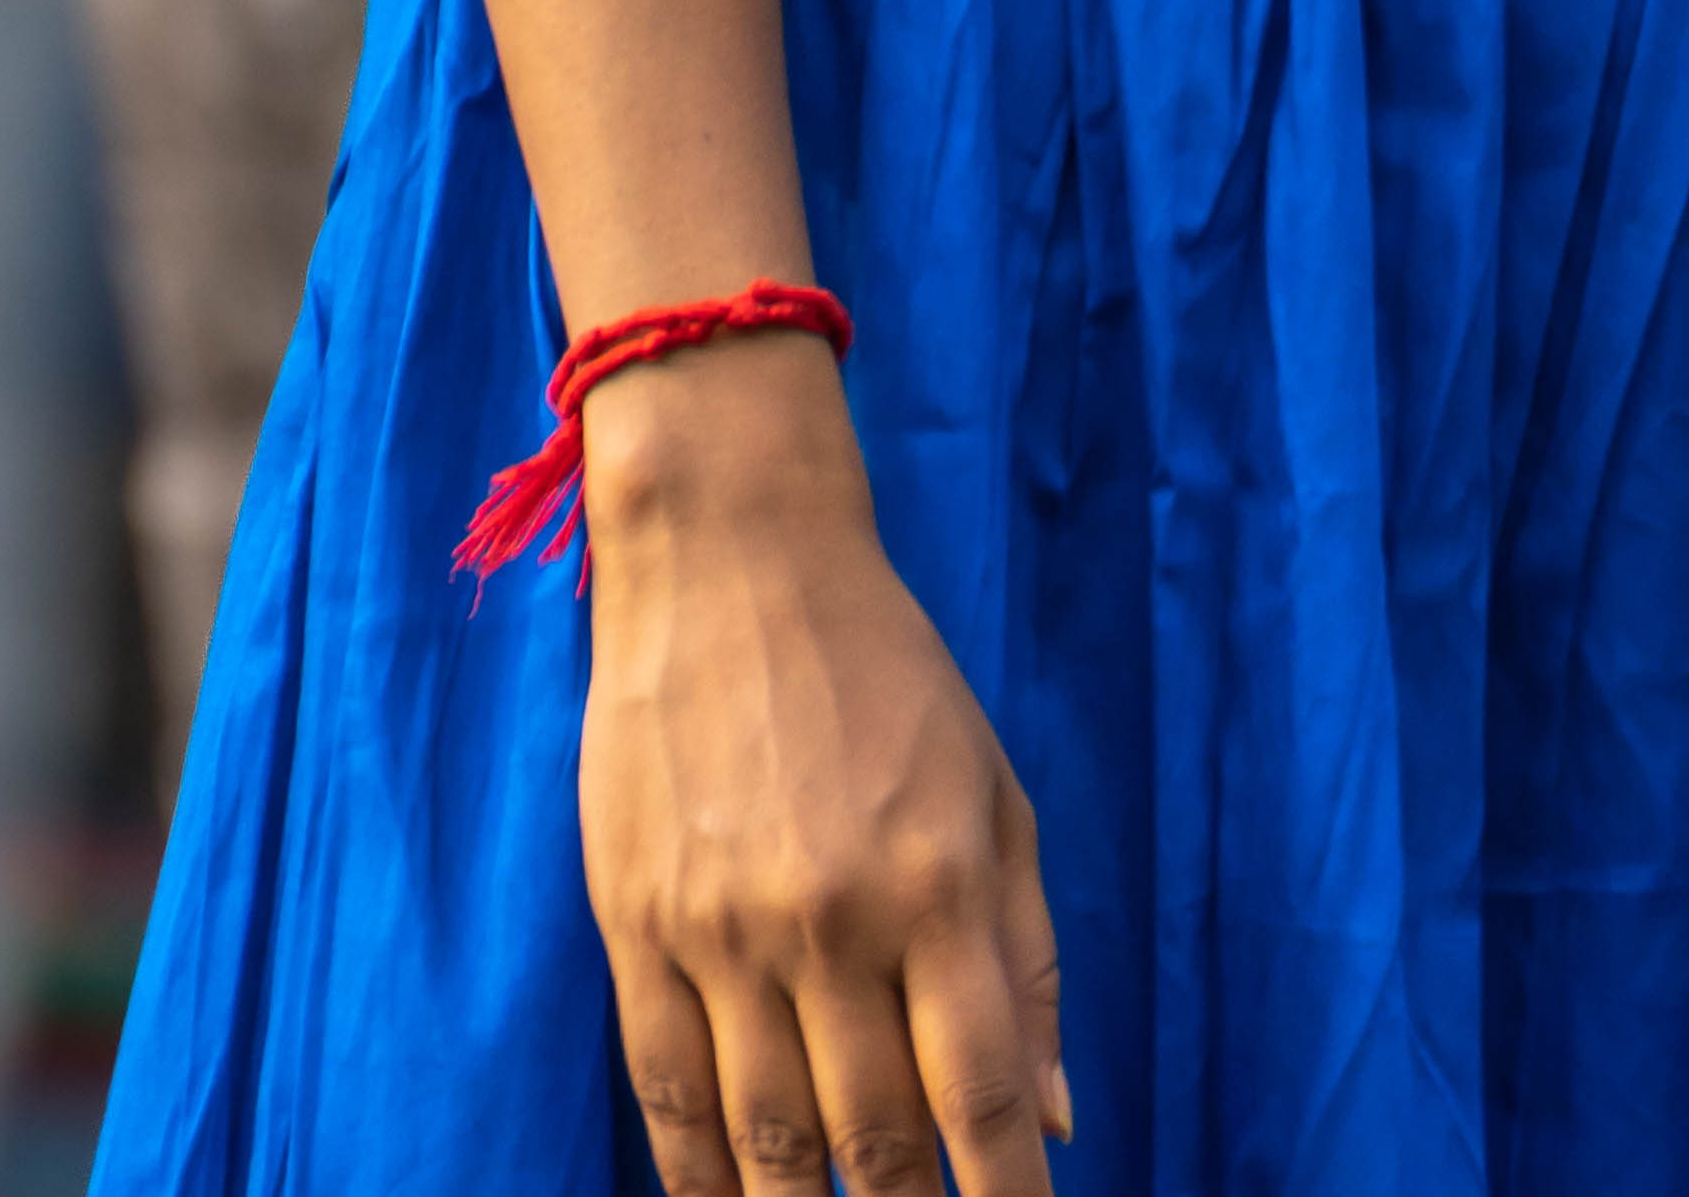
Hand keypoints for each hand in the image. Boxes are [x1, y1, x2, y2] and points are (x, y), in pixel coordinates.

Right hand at [580, 333, 1066, 1187]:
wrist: (729, 553)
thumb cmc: (884, 670)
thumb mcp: (992, 790)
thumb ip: (1027, 958)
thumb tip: (1052, 1122)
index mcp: (937, 885)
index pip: (983, 1096)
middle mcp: (834, 919)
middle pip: (876, 1139)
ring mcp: (725, 927)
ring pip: (769, 1137)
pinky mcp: (636, 921)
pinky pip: (667, 1088)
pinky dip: (699, 1176)